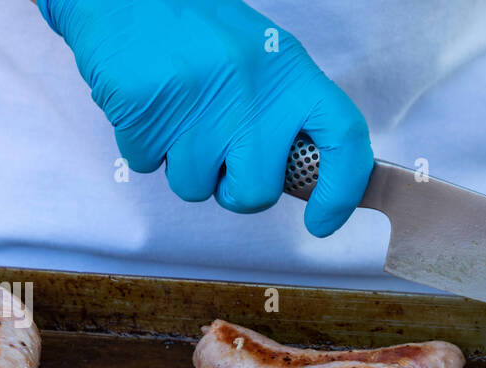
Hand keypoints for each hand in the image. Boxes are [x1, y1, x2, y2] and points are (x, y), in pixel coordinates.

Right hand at [37, 0, 372, 236]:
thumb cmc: (195, 28)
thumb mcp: (260, 57)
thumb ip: (285, 113)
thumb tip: (303, 178)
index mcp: (289, 71)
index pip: (343, 139)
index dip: (340, 192)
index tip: (321, 221)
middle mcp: (251, 87)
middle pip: (258, 192)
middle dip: (234, 191)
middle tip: (220, 158)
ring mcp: (198, 100)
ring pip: (195, 187)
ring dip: (183, 166)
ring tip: (178, 115)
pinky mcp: (147, 109)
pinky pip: (147, 166)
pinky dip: (142, 146)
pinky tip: (148, 105)